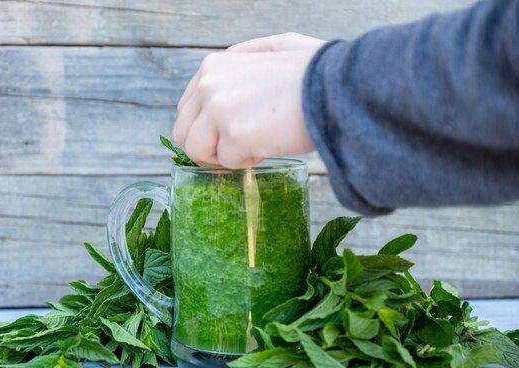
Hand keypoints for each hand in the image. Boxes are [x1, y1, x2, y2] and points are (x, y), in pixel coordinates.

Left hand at [172, 33, 325, 168]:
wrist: (339, 88)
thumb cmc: (313, 72)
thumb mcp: (272, 49)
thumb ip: (239, 63)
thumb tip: (218, 92)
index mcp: (212, 67)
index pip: (185, 110)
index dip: (204, 129)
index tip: (226, 136)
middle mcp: (209, 85)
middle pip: (184, 135)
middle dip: (207, 148)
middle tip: (235, 151)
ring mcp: (220, 110)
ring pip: (199, 152)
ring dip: (225, 156)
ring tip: (255, 146)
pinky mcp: (236, 136)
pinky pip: (228, 163)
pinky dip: (248, 162)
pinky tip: (269, 146)